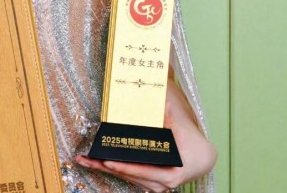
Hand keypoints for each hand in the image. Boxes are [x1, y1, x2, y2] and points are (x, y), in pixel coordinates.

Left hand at [74, 79, 216, 191]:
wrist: (202, 159)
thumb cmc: (192, 145)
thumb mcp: (182, 131)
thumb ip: (171, 119)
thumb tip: (164, 103)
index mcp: (168, 175)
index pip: (141, 171)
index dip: (124, 167)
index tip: (108, 161)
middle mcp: (159, 184)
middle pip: (128, 175)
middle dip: (105, 167)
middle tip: (85, 159)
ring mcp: (153, 185)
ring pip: (126, 177)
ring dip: (104, 168)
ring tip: (85, 161)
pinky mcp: (149, 181)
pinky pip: (129, 176)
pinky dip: (113, 169)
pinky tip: (97, 163)